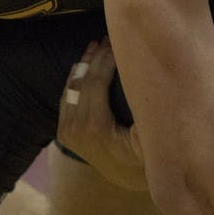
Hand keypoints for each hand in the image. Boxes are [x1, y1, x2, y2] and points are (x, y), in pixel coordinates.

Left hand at [57, 39, 146, 189]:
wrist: (126, 177)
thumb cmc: (145, 153)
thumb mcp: (149, 133)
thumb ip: (147, 109)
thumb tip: (150, 76)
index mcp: (95, 128)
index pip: (96, 82)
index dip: (106, 59)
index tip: (117, 42)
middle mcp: (75, 129)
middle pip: (82, 82)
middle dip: (96, 57)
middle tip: (108, 37)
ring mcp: (66, 132)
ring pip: (71, 87)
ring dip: (84, 65)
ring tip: (96, 45)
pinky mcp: (63, 133)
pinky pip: (66, 97)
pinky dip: (75, 78)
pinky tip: (85, 63)